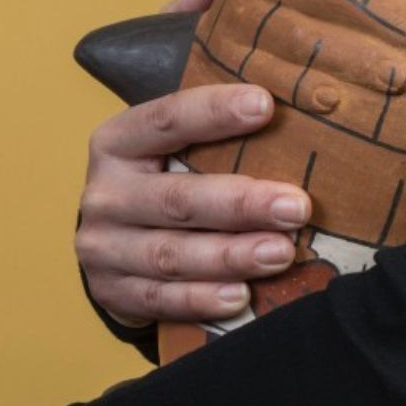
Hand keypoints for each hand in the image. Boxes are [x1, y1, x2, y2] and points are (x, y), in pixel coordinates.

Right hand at [75, 75, 303, 327]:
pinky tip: (240, 296)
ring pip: (172, 255)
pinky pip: (160, 299)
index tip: (266, 105)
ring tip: (282, 253)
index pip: (166, 120)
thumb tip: (302, 113)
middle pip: (177, 199)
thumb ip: (219, 136)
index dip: (214, 112)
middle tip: (296, 207)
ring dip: (231, 256)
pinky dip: (201, 299)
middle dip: (242, 204)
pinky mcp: (113, 291)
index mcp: (118, 142)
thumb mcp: (173, 150)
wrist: (110, 244)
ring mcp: (104, 247)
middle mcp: (105, 194)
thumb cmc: (164, 182)